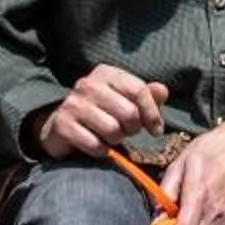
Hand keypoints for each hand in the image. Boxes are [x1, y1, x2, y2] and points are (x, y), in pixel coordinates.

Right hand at [31, 65, 168, 159]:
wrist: (61, 126)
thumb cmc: (102, 112)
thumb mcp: (125, 100)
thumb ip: (146, 95)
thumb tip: (162, 91)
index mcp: (106, 73)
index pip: (139, 90)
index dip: (153, 113)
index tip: (156, 130)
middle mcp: (87, 84)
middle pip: (129, 112)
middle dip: (133, 129)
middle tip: (127, 132)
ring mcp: (73, 104)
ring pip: (113, 130)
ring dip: (116, 140)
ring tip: (111, 137)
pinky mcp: (62, 125)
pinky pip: (95, 145)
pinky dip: (101, 151)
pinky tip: (98, 146)